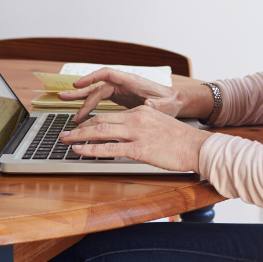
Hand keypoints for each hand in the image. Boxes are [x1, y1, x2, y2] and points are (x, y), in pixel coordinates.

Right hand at [58, 68, 183, 123]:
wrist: (174, 102)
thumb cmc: (170, 101)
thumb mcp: (166, 105)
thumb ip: (157, 105)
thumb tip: (149, 104)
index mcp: (131, 81)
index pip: (107, 74)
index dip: (91, 77)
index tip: (78, 84)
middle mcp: (123, 83)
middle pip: (97, 84)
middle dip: (80, 90)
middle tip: (63, 95)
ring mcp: (120, 90)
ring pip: (96, 92)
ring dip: (81, 99)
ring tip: (64, 101)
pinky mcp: (120, 98)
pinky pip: (101, 100)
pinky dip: (90, 106)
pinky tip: (82, 115)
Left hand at [60, 106, 211, 171]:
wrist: (198, 147)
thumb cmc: (181, 140)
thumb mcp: (159, 125)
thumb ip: (141, 127)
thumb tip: (127, 135)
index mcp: (141, 111)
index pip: (110, 115)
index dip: (91, 122)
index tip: (80, 127)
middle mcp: (137, 118)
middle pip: (100, 120)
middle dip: (79, 127)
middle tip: (65, 133)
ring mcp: (137, 133)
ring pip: (100, 131)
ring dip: (79, 136)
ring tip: (65, 140)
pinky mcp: (139, 149)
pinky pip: (109, 148)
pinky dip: (91, 149)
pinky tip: (79, 150)